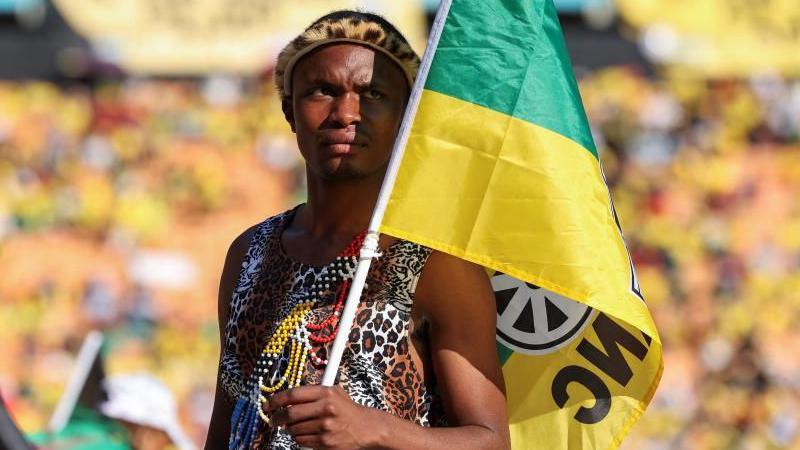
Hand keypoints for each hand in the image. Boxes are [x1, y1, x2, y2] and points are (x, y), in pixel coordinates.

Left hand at [267, 385, 382, 448]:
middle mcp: (325, 409)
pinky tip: (307, 433)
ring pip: (294, 430)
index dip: (276, 400)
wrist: (365, 428)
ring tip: (297, 426)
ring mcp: (325, 427)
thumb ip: (311, 393)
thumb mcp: (333, 393)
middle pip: (290, 414)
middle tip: (273, 420)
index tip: (268, 404)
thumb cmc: (346, 409)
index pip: (293, 394)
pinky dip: (299, 438)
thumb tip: (285, 400)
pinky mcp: (325, 443)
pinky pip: (301, 441)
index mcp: (326, 393)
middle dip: (277, 418)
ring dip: (290, 429)